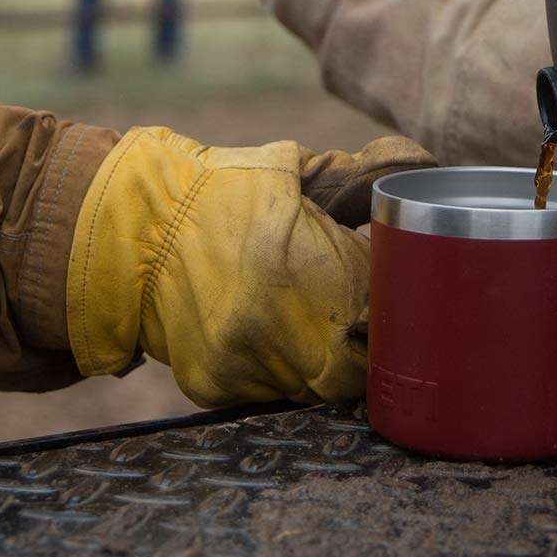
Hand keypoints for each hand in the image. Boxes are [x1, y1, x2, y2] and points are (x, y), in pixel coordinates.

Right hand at [66, 129, 433, 407]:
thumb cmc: (224, 192)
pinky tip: (273, 330)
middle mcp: (269, 323)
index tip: (395, 287)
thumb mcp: (294, 171)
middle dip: (370, 344)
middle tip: (365, 315)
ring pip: (318, 386)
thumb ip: (363, 175)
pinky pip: (274, 393)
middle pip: (357, 368)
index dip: (396, 303)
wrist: (132, 231)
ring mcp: (241, 361)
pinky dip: (285, 368)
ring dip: (328, 359)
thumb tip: (424, 163)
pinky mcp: (216, 387)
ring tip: (313, 316)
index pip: (381, 310)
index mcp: (296, 262)